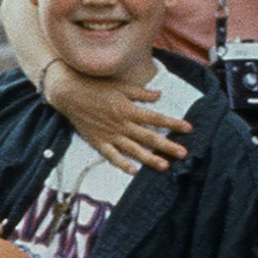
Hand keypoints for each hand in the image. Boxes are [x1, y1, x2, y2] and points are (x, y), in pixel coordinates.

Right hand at [43, 61, 190, 172]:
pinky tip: (133, 171)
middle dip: (167, 145)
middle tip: (184, 154)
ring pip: (133, 149)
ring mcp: (110, 135)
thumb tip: (159, 95)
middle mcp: (121, 124)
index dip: (173, 123)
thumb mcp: (120, 86)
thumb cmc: (96, 87)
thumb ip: (140, 93)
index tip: (189, 128)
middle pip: (148, 137)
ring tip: (164, 166)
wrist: (68, 94)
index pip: (156, 118)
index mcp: (129, 109)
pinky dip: (122, 164)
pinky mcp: (98, 142)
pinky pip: (111, 156)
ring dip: (149, 158)